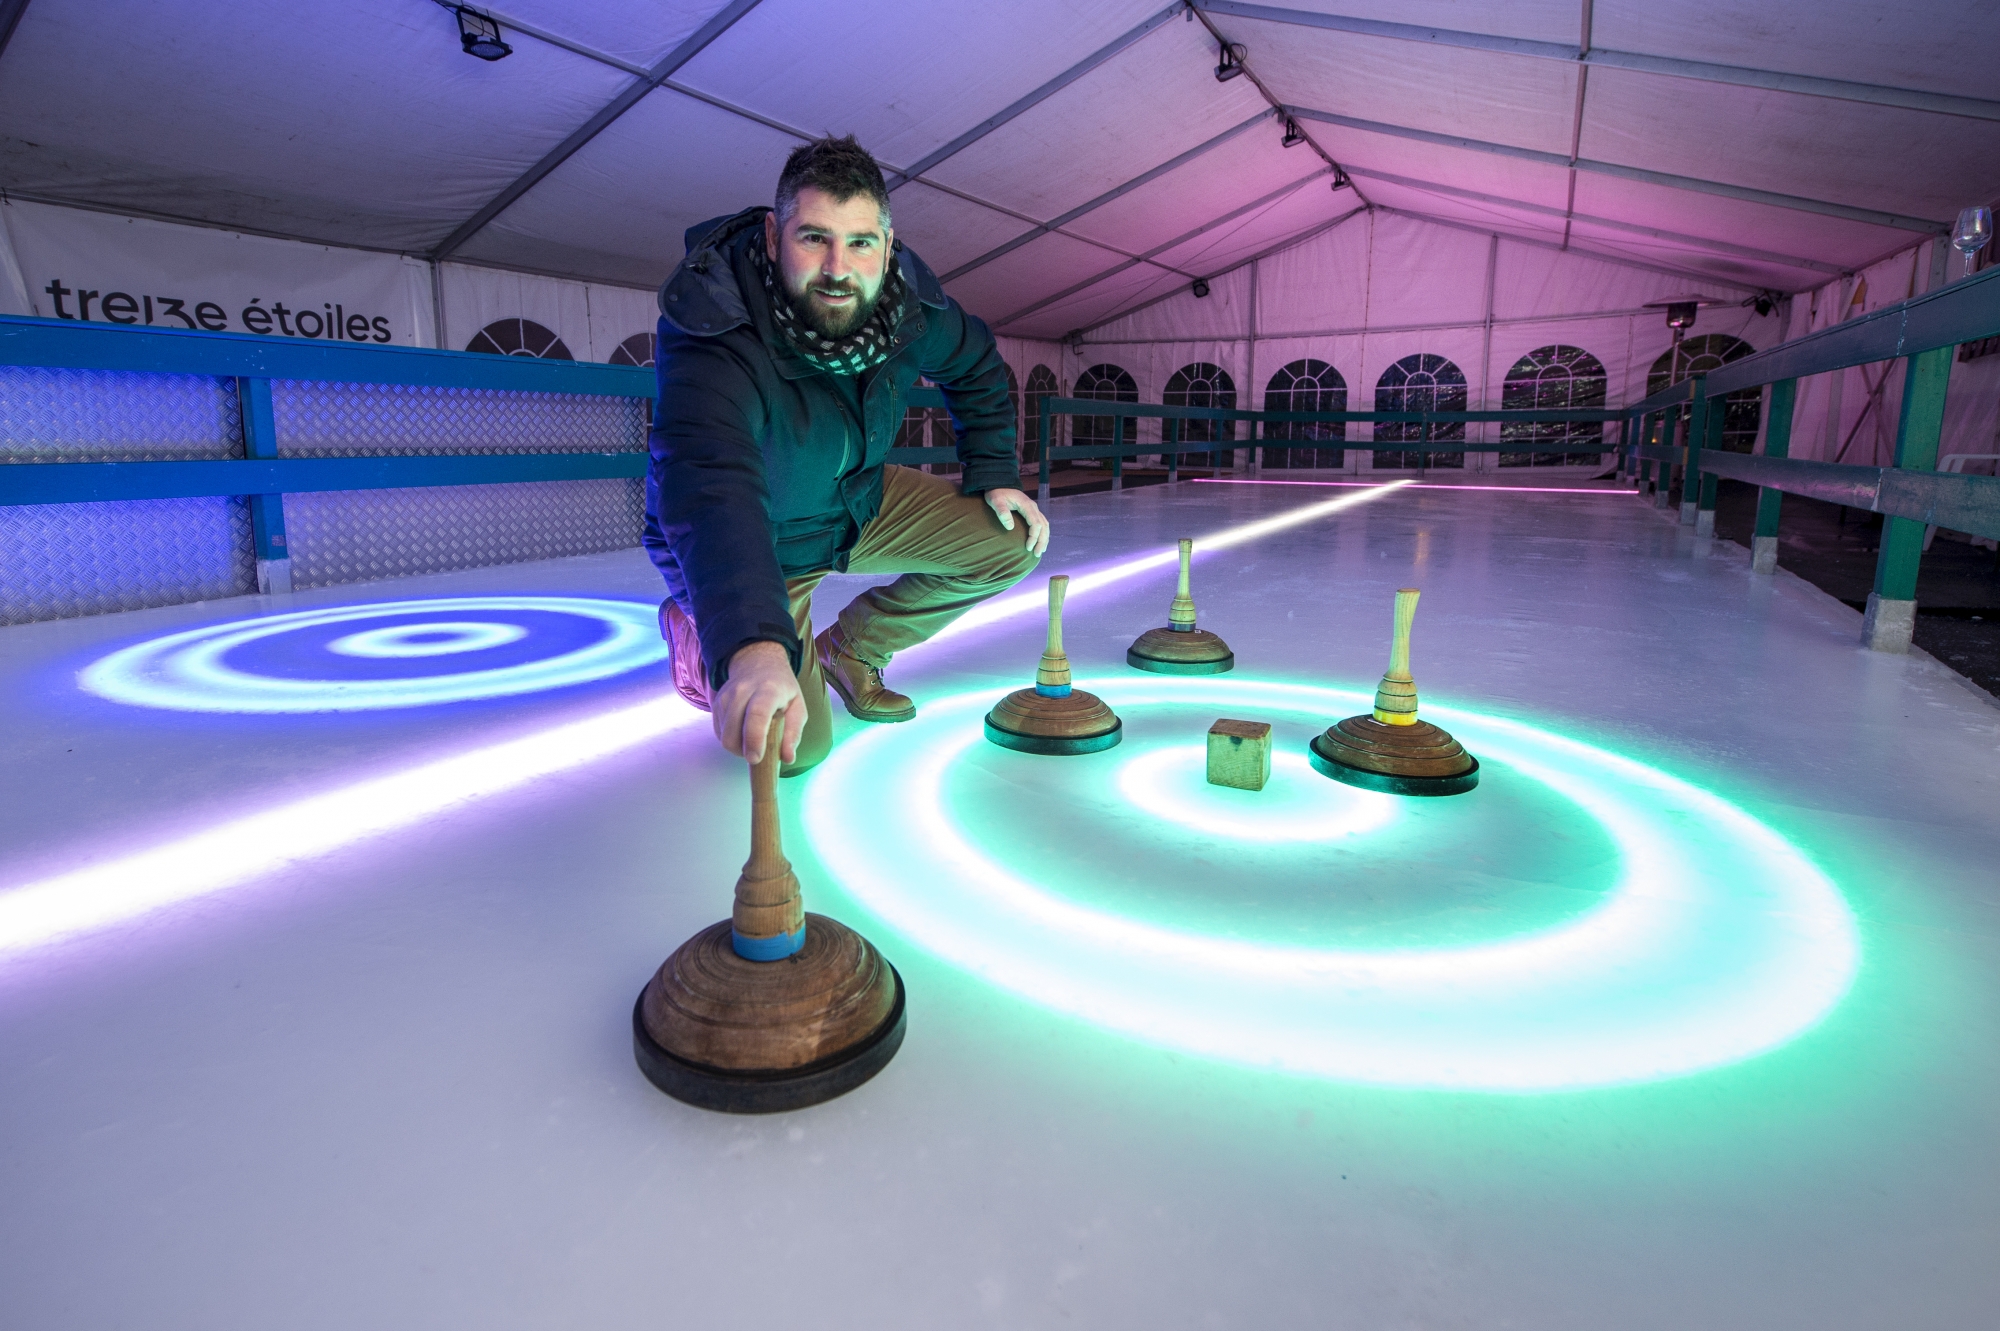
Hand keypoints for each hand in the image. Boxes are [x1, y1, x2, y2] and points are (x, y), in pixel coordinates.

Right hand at [712, 640, 805, 764]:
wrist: (758, 663)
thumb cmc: (782, 689)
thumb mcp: (797, 707)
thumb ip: (794, 733)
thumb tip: (788, 758)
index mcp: (768, 690)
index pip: (757, 715)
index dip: (754, 740)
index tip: (756, 759)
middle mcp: (742, 690)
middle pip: (734, 730)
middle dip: (743, 751)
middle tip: (759, 753)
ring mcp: (726, 696)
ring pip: (724, 735)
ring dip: (737, 748)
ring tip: (752, 742)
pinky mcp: (716, 703)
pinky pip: (719, 732)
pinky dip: (730, 740)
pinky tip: (742, 733)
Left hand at [983, 487, 1050, 556]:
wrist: (999, 484)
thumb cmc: (997, 493)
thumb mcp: (996, 501)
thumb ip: (1002, 512)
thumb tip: (1010, 527)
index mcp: (1027, 505)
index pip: (1035, 523)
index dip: (1033, 536)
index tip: (1027, 547)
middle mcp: (1033, 507)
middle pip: (1043, 526)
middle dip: (1041, 541)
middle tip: (1036, 554)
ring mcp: (1034, 509)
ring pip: (1045, 525)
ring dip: (1044, 538)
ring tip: (1040, 551)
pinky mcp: (1032, 512)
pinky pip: (1042, 524)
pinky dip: (1043, 534)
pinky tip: (1040, 542)